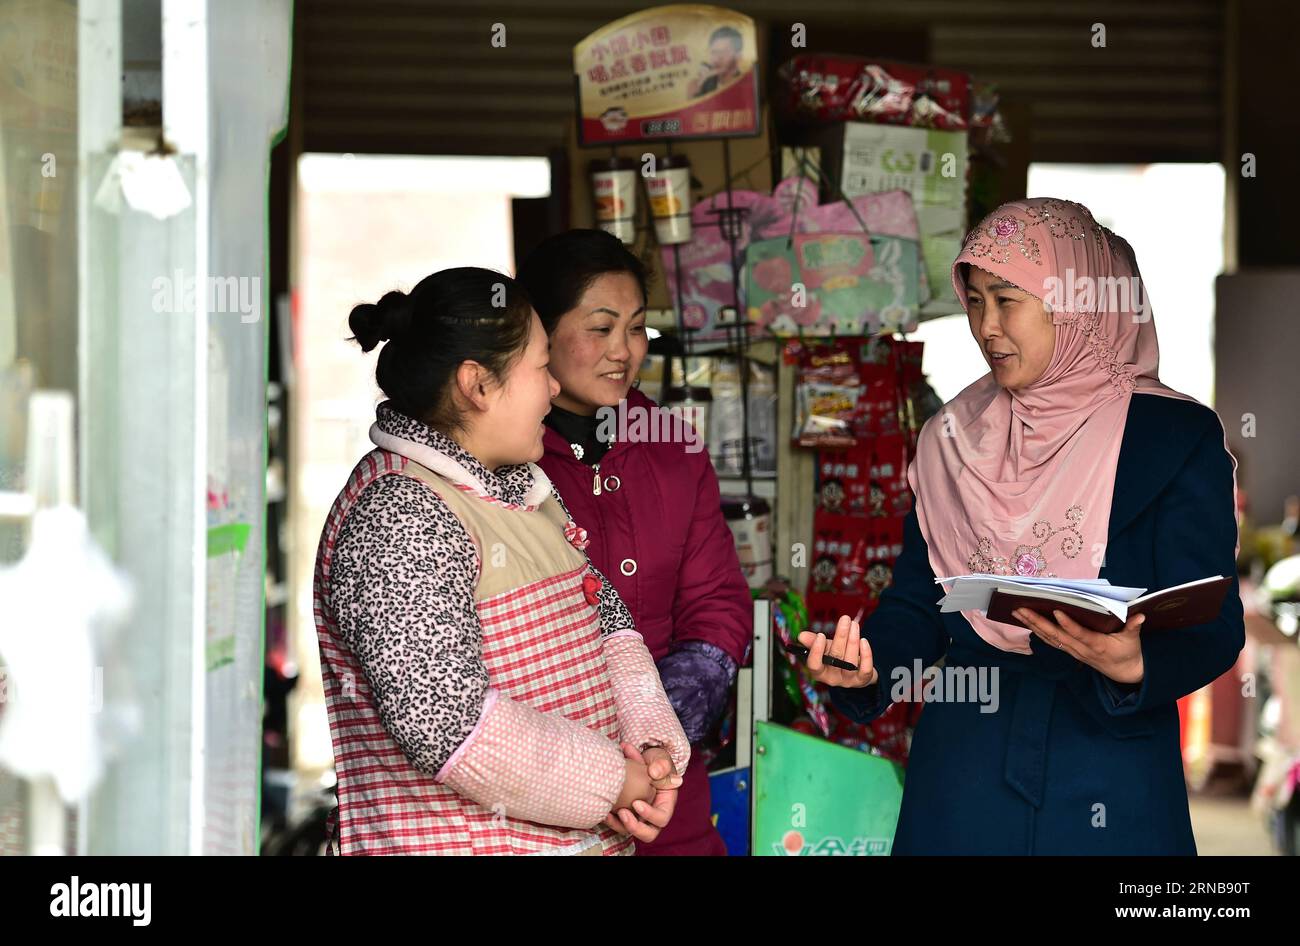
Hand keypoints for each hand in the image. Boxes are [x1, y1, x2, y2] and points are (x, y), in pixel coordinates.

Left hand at [603, 743, 679, 842]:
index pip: (661, 818)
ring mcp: (639, 817)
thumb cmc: (655, 762)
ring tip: (608, 814)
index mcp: (665, 805)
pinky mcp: (626, 814)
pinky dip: (610, 820)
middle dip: (635, 827)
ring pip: (630, 831)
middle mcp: (653, 815)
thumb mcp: (661, 759)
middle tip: (623, 813)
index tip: (636, 803)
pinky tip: (602, 811)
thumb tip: (655, 772)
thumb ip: (661, 764)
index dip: (650, 815)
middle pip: (648, 834)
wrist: (640, 761)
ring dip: (618, 825)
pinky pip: (618, 824)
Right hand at [797, 615, 876, 687]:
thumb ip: (813, 642)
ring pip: (851, 661)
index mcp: (819, 672)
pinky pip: (865, 668)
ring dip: (853, 640)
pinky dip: (866, 654)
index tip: (821, 635)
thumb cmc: (836, 656)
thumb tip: (801, 636)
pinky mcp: (862, 680)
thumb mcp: (824, 648)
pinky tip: (864, 640)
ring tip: (854, 624)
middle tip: (845, 619)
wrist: (856, 670)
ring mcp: (848, 680)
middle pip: (836, 658)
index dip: (816, 651)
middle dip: (841, 636)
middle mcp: (832, 678)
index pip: (814, 665)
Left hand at [1016, 607, 1145, 683]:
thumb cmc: (1128, 652)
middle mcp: (1081, 649)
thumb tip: (1140, 616)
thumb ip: (1133, 627)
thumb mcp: (1133, 640)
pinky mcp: (1069, 650)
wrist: (1124, 672)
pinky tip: (1026, 622)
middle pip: (1057, 635)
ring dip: (1032, 625)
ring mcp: (1073, 651)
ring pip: (1050, 638)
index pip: (1080, 634)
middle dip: (1037, 622)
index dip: (1068, 625)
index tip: (1057, 611)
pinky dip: (1037, 631)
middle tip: (1020, 608)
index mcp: (1098, 644)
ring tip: (1017, 612)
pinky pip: (1051, 641)